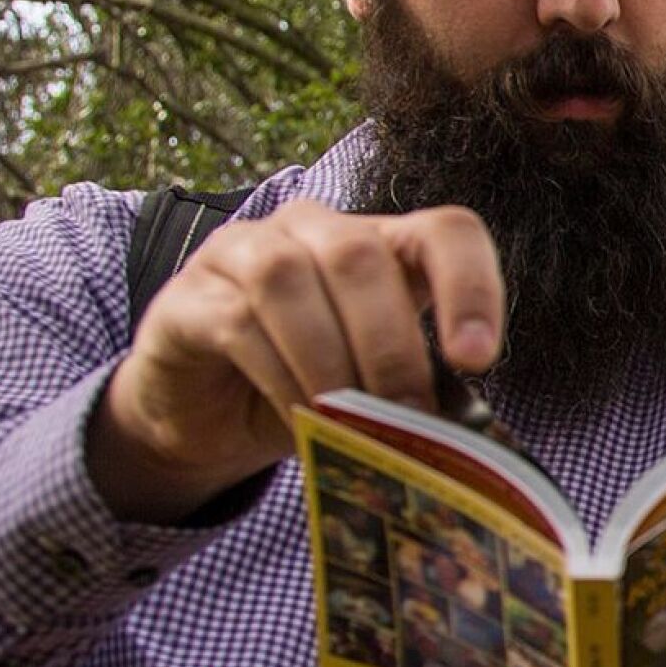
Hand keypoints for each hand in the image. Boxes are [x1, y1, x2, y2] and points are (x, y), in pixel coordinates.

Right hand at [89, 198, 504, 522]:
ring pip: (290, 277)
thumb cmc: (304, 390)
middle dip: (391, 345)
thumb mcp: (370, 389)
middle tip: (405, 416)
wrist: (205, 417)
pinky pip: (238, 320)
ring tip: (348, 422)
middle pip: (361, 255)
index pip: (443, 231)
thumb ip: (409, 392)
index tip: (476, 359)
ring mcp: (243, 251)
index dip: (471, 286)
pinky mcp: (189, 296)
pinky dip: (279, 376)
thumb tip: (458, 437)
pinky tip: (300, 416)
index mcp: (379, 244)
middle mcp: (312, 228)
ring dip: (328, 360)